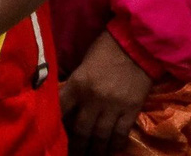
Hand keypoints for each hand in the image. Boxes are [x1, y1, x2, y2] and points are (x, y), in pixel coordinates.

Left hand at [61, 30, 153, 155]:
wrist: (137, 45)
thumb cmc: (105, 49)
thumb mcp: (82, 64)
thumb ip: (75, 85)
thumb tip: (66, 102)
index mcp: (78, 83)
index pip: (61, 110)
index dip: (56, 125)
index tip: (53, 136)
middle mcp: (94, 98)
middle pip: (81, 129)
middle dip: (76, 145)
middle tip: (72, 154)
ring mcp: (114, 106)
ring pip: (101, 136)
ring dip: (95, 150)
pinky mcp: (132, 110)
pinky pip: (121, 133)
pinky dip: (115, 144)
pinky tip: (111, 150)